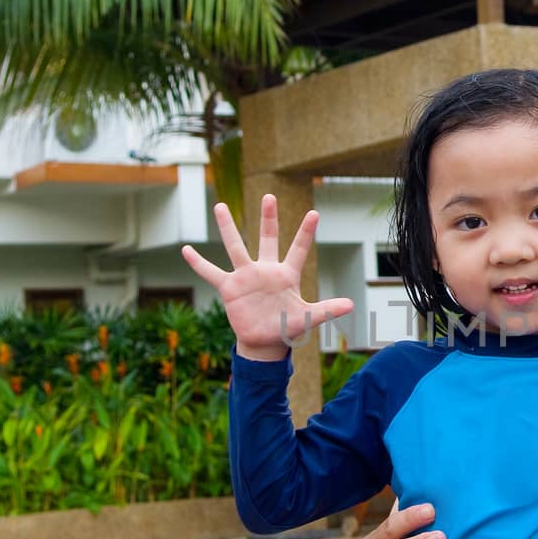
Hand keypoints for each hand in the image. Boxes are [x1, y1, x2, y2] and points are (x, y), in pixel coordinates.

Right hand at [182, 195, 352, 360]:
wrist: (264, 342)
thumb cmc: (286, 328)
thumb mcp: (308, 318)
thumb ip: (327, 309)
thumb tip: (352, 305)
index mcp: (286, 275)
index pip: (298, 249)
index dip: (306, 232)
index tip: (314, 213)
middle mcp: (265, 270)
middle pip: (267, 238)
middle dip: (268, 218)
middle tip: (269, 195)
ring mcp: (246, 277)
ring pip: (235, 247)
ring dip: (228, 227)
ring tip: (220, 206)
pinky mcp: (229, 288)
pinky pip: (211, 273)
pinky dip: (198, 263)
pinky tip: (185, 249)